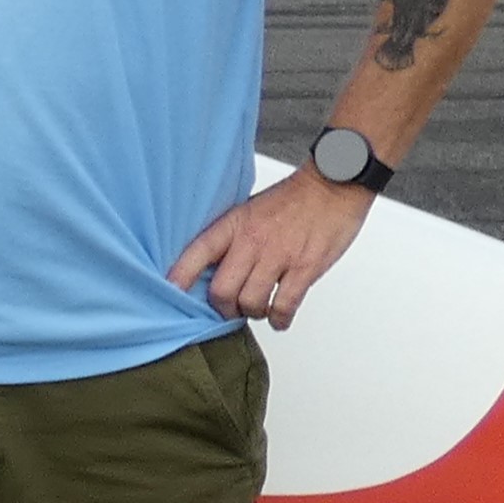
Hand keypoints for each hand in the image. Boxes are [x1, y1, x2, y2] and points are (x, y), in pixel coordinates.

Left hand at [167, 168, 376, 329]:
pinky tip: (279, 317)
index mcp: (234, 224)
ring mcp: (279, 256)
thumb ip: (231, 238)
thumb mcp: (248, 210)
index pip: (197, 253)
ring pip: (251, 303)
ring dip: (253, 313)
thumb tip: (213, 269)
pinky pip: (284, 307)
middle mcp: (252, 242)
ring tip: (259, 308)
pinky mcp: (305, 268)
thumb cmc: (291, 199)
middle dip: (224, 308)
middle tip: (231, 309)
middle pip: (222, 291)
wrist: (332, 183)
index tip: (171, 294)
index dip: (181, 277)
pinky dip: (279, 320)